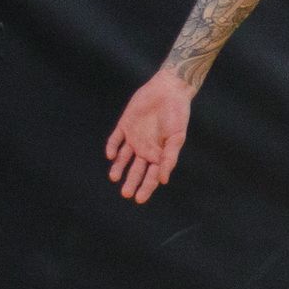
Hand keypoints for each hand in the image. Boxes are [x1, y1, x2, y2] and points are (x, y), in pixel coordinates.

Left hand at [106, 73, 194, 204]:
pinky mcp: (125, 125)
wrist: (169, 90)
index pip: (151, 174)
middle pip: (136, 169)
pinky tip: (111, 155)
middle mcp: (145, 148)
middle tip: (126, 193)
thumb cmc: (177, 113)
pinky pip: (116, 139)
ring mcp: (134, 137)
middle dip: (131, 182)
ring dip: (118, 168)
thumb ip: (169, 158)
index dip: (146, 187)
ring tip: (115, 177)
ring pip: (123, 158)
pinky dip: (112, 147)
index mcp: (159, 152)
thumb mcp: (177, 137)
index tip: (139, 199)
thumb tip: (163, 180)